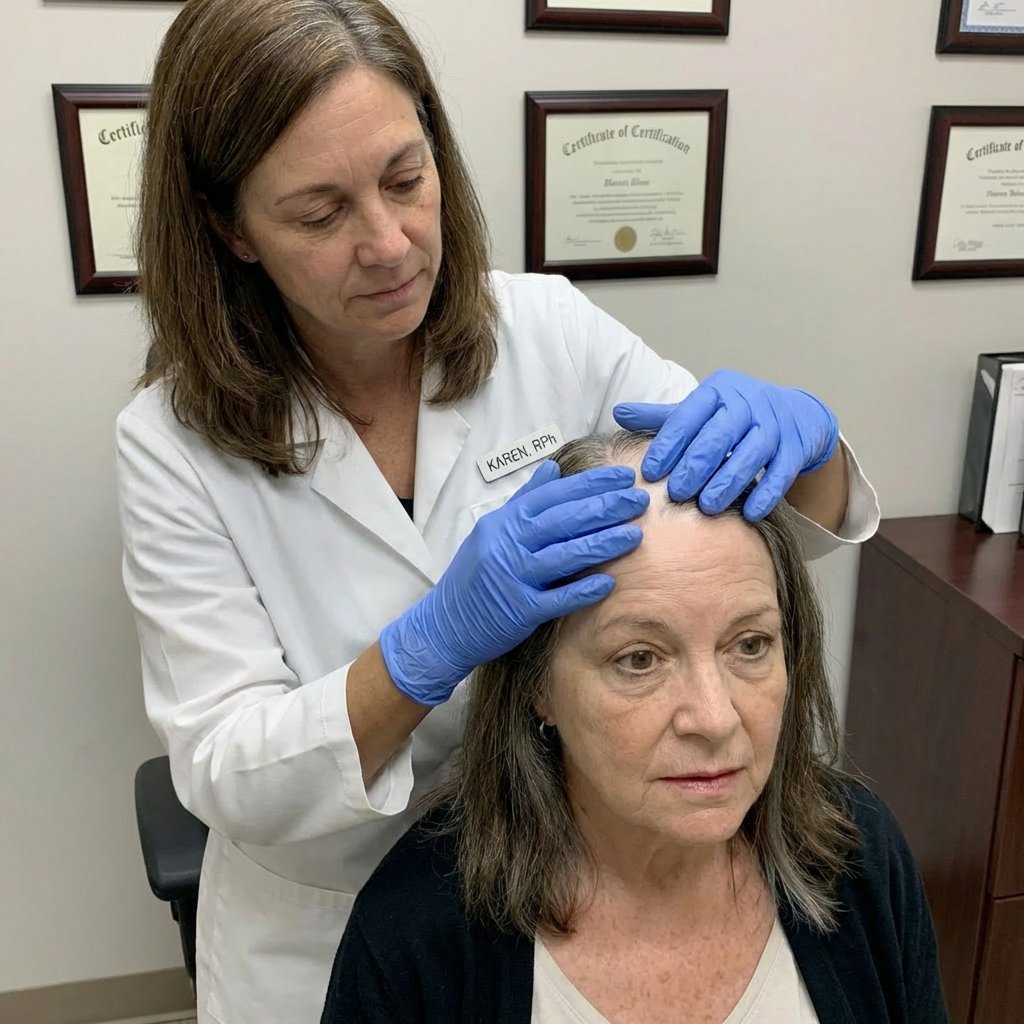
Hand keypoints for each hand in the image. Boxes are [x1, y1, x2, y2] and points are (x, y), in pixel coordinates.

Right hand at [379, 461, 648, 705]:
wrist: (445, 624)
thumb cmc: (474, 575)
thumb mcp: (492, 531)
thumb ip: (525, 500)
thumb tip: (553, 467)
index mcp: (504, 522)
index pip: (552, 495)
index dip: (589, 484)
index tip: (622, 477)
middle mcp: (506, 545)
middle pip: (563, 521)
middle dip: (604, 508)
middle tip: (638, 500)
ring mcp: (513, 577)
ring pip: (564, 556)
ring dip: (602, 544)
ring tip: (635, 535)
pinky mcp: (519, 611)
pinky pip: (556, 598)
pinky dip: (583, 590)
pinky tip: (609, 582)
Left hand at [613, 369, 838, 520]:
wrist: (796, 414)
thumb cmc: (734, 416)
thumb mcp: (701, 410)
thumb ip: (662, 417)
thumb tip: (618, 412)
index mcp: (716, 392)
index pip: (687, 417)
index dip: (668, 445)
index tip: (649, 472)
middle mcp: (746, 403)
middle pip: (719, 435)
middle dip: (696, 466)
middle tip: (676, 494)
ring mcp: (774, 425)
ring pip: (750, 453)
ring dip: (728, 482)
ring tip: (708, 507)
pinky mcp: (795, 447)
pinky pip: (781, 472)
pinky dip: (766, 493)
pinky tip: (749, 513)